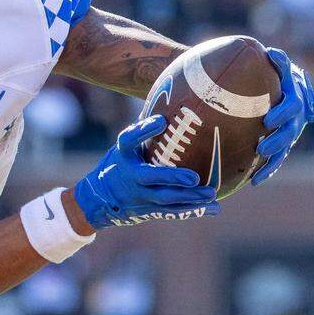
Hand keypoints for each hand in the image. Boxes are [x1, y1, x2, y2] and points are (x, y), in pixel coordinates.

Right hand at [74, 116, 219, 228]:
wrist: (98, 200)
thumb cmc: (120, 164)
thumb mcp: (125, 148)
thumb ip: (144, 132)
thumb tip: (170, 102)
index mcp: (122, 155)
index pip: (128, 139)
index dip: (143, 130)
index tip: (161, 121)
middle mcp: (128, 175)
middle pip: (149, 177)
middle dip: (172, 177)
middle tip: (194, 177)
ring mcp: (137, 195)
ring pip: (164, 198)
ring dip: (189, 197)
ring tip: (211, 193)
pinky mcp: (147, 210)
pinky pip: (171, 212)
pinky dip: (194, 211)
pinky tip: (214, 208)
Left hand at [253, 48, 313, 185]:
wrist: (275, 88)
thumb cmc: (271, 74)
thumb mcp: (275, 65)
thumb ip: (276, 61)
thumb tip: (270, 52)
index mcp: (293, 98)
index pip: (292, 106)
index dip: (282, 113)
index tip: (267, 120)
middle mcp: (293, 118)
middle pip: (290, 132)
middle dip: (277, 140)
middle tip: (261, 146)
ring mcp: (287, 133)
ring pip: (283, 150)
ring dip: (272, 161)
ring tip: (257, 173)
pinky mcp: (279, 145)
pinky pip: (275, 160)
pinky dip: (266, 170)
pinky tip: (254, 181)